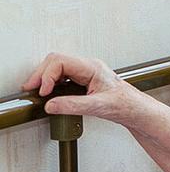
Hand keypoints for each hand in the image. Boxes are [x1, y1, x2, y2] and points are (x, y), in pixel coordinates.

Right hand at [23, 53, 142, 124]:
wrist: (137, 110)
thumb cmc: (126, 105)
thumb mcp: (99, 107)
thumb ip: (74, 105)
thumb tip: (51, 105)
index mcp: (92, 67)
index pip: (60, 62)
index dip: (47, 76)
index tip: (43, 92)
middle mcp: (87, 66)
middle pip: (55, 61)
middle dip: (41, 74)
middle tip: (31, 89)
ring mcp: (85, 72)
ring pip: (57, 66)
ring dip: (44, 77)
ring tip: (36, 90)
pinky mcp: (83, 80)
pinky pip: (62, 75)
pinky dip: (51, 82)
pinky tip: (48, 92)